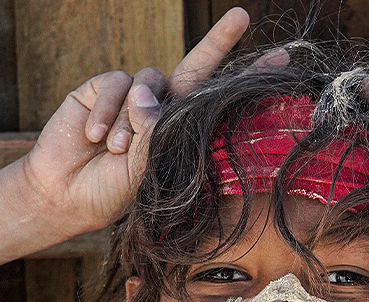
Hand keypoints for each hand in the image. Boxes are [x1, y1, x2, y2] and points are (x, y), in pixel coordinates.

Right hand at [19, 7, 249, 240]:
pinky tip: (95, 138)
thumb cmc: (111, 191)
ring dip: (134, 119)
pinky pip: (114, 85)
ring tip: (119, 151)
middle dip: (218, 41)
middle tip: (242, 16)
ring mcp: (132, 96)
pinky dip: (107, 112)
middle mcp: (160, 108)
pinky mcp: (102, 88)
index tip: (280, 60)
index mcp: (178, 132)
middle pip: (195, 68)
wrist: (66, 194)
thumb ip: (154, 135)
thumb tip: (147, 93)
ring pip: (148, 82)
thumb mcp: (145, 172)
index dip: (242, 82)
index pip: (215, 102)